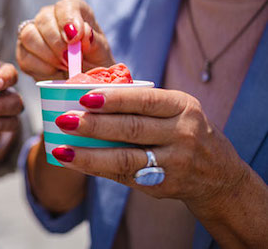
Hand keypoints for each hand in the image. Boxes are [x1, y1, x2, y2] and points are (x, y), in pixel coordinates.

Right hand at [16, 0, 114, 80]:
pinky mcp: (24, 53)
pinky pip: (25, 57)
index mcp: (72, 10)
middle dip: (57, 42)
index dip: (68, 20)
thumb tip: (84, 32)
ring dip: (48, 55)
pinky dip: (41, 68)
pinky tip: (54, 71)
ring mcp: (33, 33)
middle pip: (43, 19)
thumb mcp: (101, 53)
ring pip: (28, 36)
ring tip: (64, 65)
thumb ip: (95, 41)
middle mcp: (49, 16)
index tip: (75, 38)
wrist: (83, 80)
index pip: (65, 6)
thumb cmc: (94, 61)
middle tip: (69, 59)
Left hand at [50, 87, 249, 210]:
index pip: (145, 100)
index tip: (83, 97)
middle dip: (94, 125)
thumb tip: (85, 94)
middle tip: (64, 120)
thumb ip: (140, 103)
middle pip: (132, 129)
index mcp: (181, 106)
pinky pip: (123, 176)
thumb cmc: (181, 130)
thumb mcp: (173, 110)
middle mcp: (182, 134)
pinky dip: (96, 168)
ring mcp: (174, 163)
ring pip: (125, 158)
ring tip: (61, 148)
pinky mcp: (162, 185)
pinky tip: (74, 161)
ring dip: (89, 154)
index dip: (113, 99)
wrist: (218, 175)